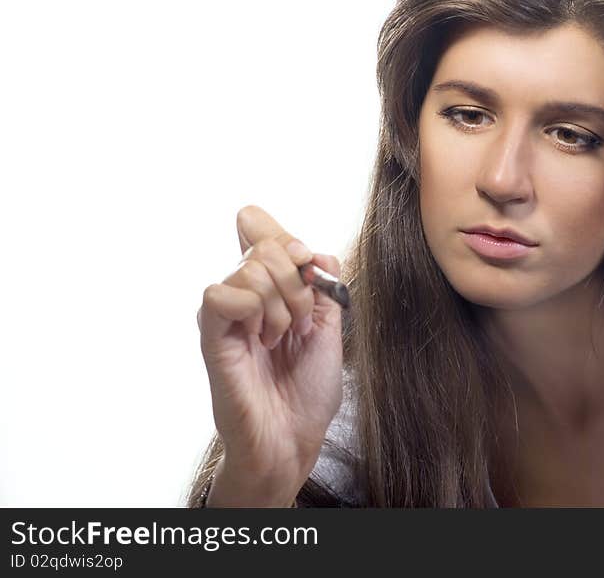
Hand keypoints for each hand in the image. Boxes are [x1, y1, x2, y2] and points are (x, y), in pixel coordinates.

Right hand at [196, 205, 344, 495]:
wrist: (294, 436)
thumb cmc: (307, 391)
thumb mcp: (329, 327)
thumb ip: (323, 285)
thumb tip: (315, 251)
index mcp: (270, 290)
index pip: (260, 231)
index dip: (286, 236)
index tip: (307, 262)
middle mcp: (244, 296)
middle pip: (265, 246)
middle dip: (298, 282)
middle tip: (302, 322)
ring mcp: (227, 314)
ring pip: (250, 268)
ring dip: (284, 304)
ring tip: (283, 338)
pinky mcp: (212, 334)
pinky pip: (221, 293)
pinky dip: (254, 310)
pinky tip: (261, 339)